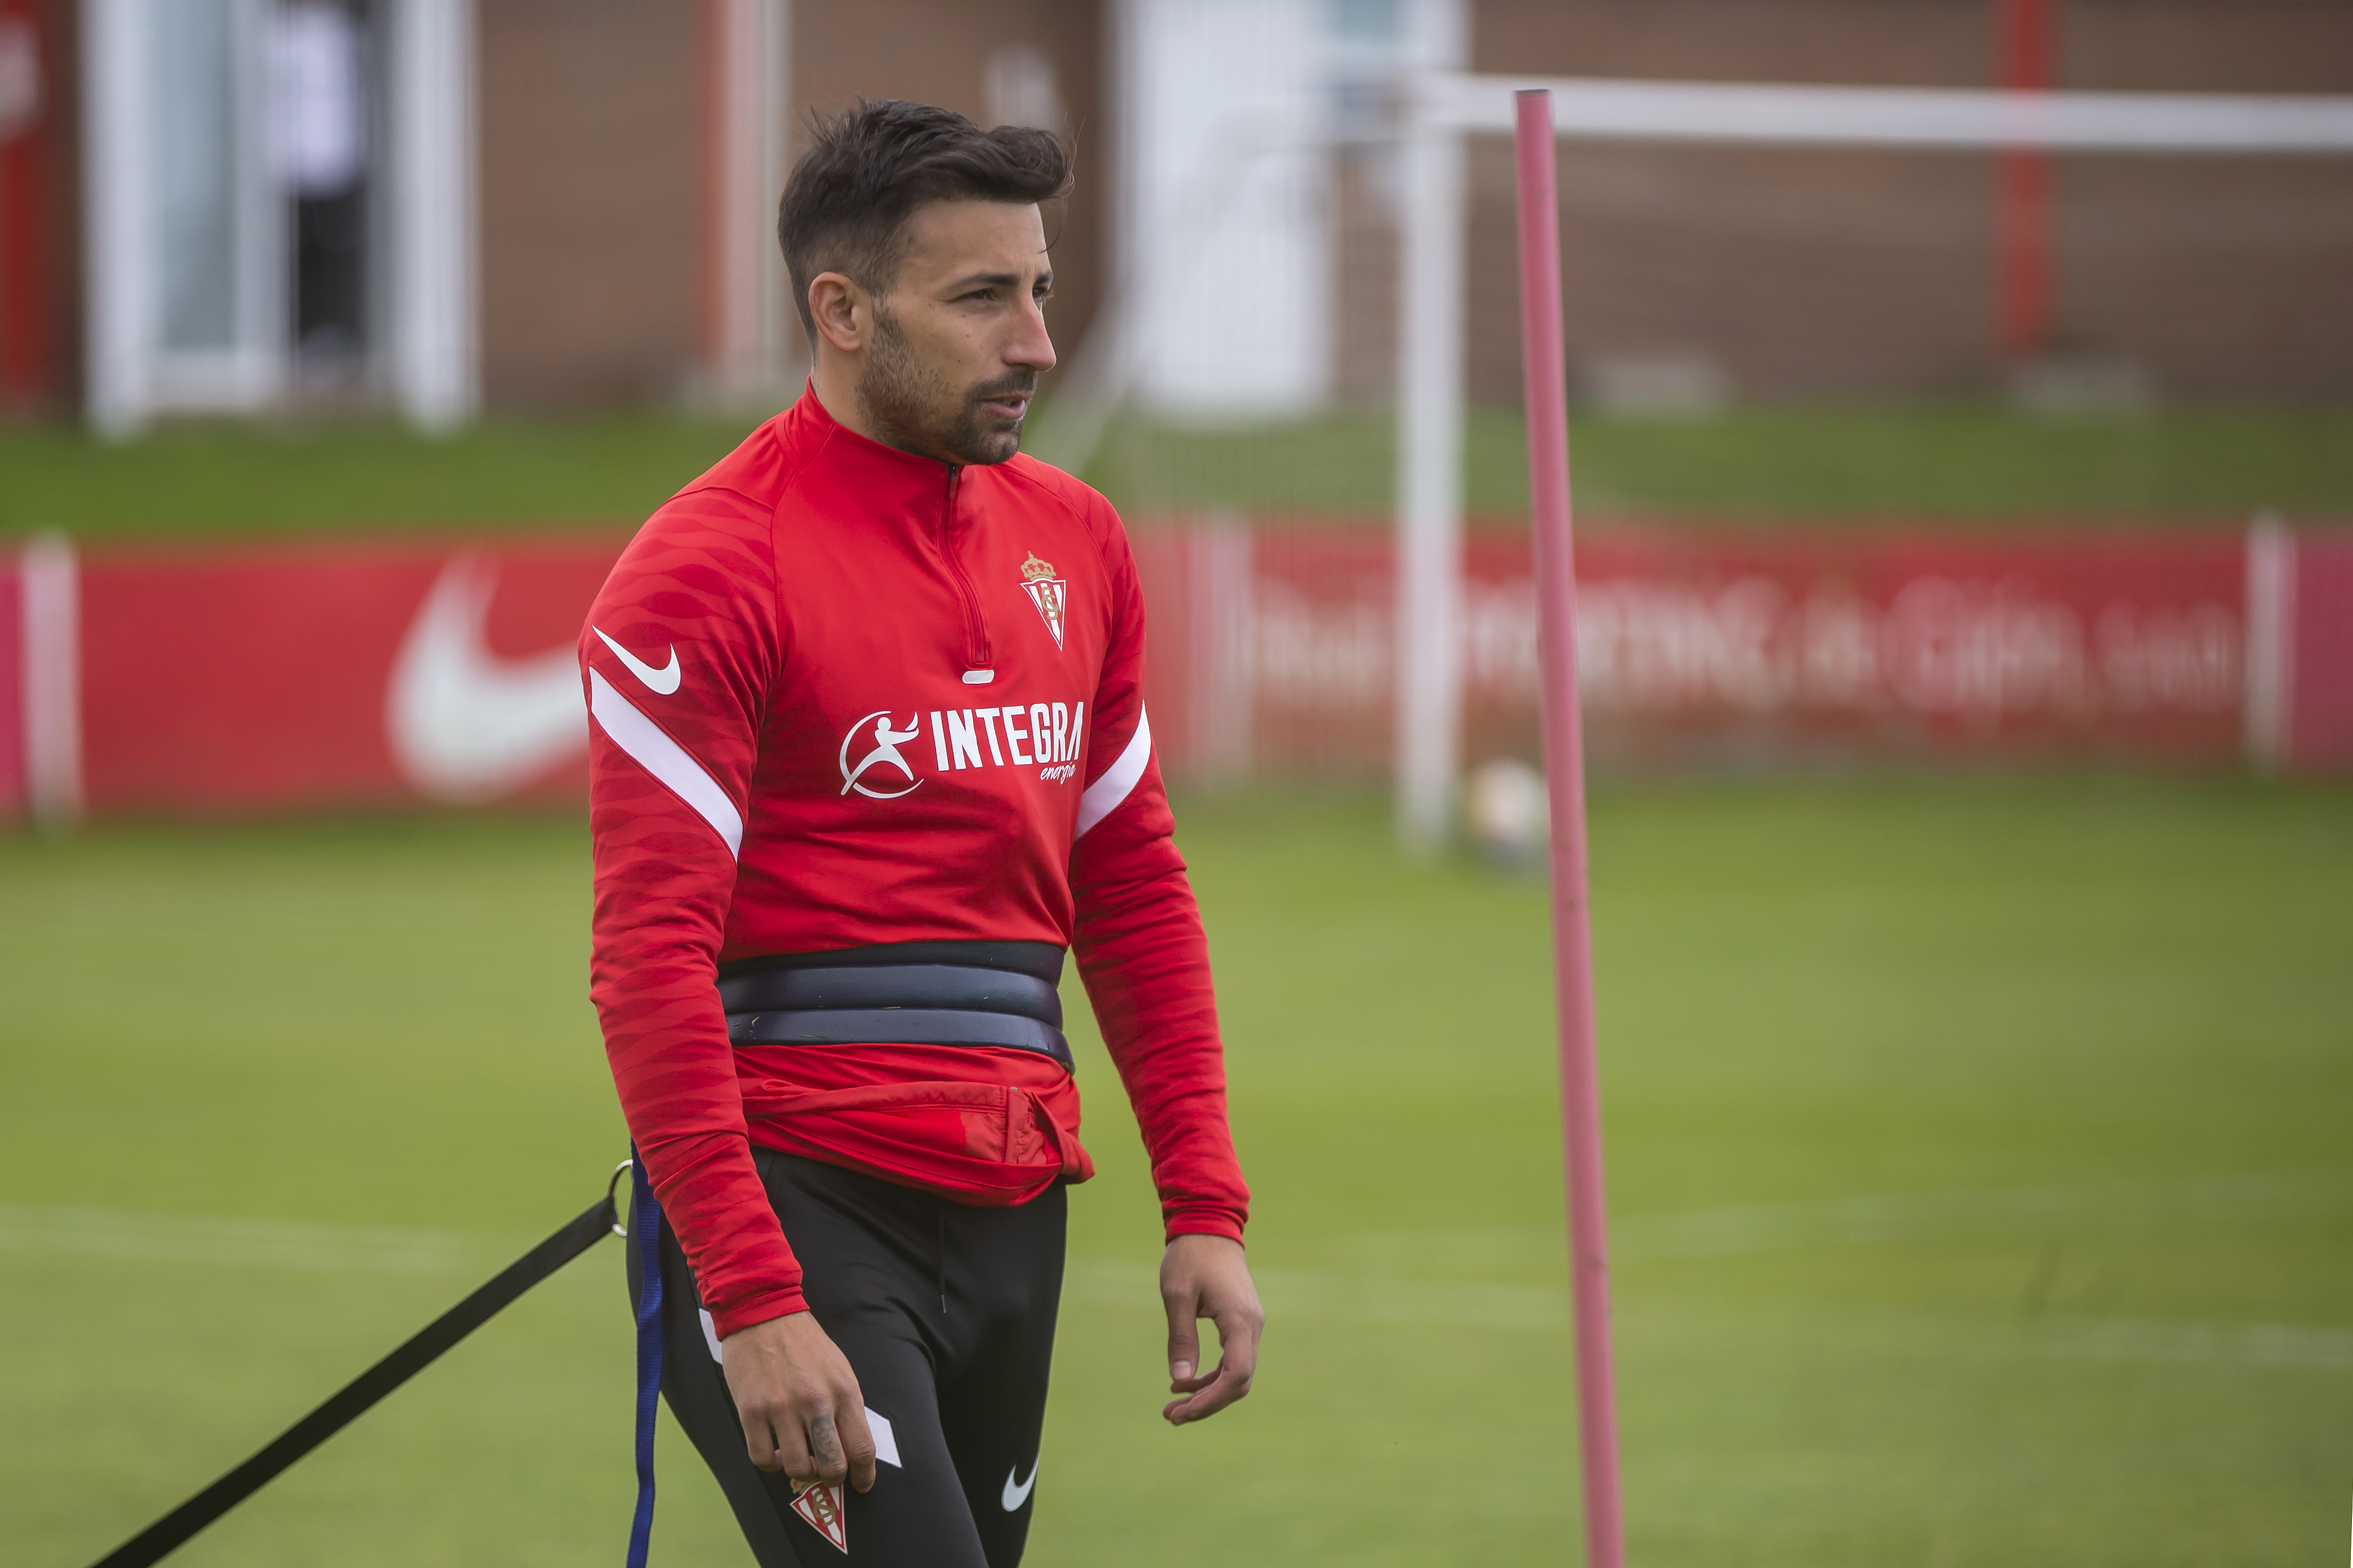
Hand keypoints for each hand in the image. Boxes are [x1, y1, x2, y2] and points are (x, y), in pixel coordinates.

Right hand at [718, 1310, 877, 1492]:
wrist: (764, 1314)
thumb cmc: (805, 1345)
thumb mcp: (839, 1369)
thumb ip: (846, 1408)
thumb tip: (851, 1448)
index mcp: (843, 1390)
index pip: (861, 1447)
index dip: (865, 1474)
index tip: (862, 1483)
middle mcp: (815, 1402)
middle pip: (832, 1465)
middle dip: (832, 1478)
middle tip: (826, 1472)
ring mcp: (781, 1408)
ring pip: (797, 1468)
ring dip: (800, 1471)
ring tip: (799, 1459)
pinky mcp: (751, 1411)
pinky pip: (763, 1459)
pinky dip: (771, 1464)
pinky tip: (775, 1452)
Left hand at [1158, 1233, 1262, 1425]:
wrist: (1209, 1224)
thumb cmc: (1190, 1256)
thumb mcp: (1177, 1295)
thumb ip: (1181, 1337)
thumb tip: (1180, 1378)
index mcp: (1239, 1319)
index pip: (1236, 1374)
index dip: (1211, 1399)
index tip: (1183, 1411)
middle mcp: (1251, 1325)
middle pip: (1239, 1381)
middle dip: (1207, 1403)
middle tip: (1171, 1416)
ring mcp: (1250, 1324)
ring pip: (1237, 1373)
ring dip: (1208, 1392)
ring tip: (1173, 1406)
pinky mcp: (1242, 1321)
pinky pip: (1233, 1359)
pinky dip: (1212, 1375)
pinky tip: (1185, 1381)